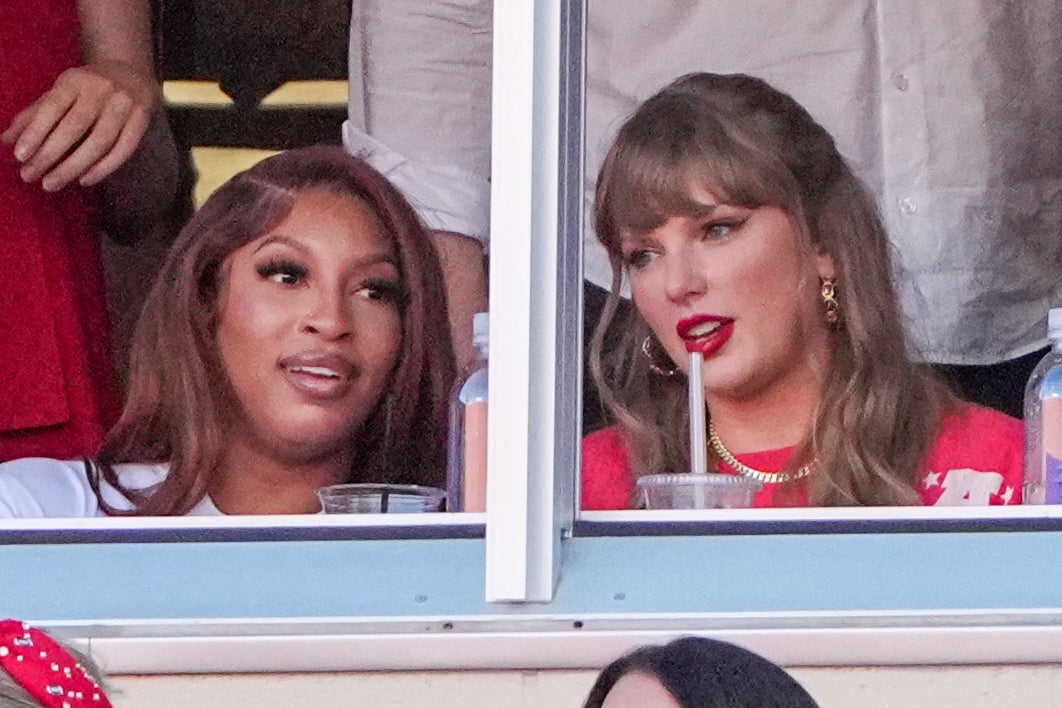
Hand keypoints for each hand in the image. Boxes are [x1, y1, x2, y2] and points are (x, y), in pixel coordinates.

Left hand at [1, 60, 156, 191]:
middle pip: (74, 127)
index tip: (20, 156)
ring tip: (52, 184)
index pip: (52, 108)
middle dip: (50, 154)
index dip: (35, 133)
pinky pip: (123, 149)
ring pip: (99, 142)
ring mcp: (124, 105)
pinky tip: (85, 180)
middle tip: (30, 176)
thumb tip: (6, 140)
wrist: (132, 73)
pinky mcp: (141, 120)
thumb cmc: (88, 88)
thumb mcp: (60, 92)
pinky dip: (104, 168)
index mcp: (74, 80)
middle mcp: (100, 90)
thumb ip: (34, 115)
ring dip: (74, 166)